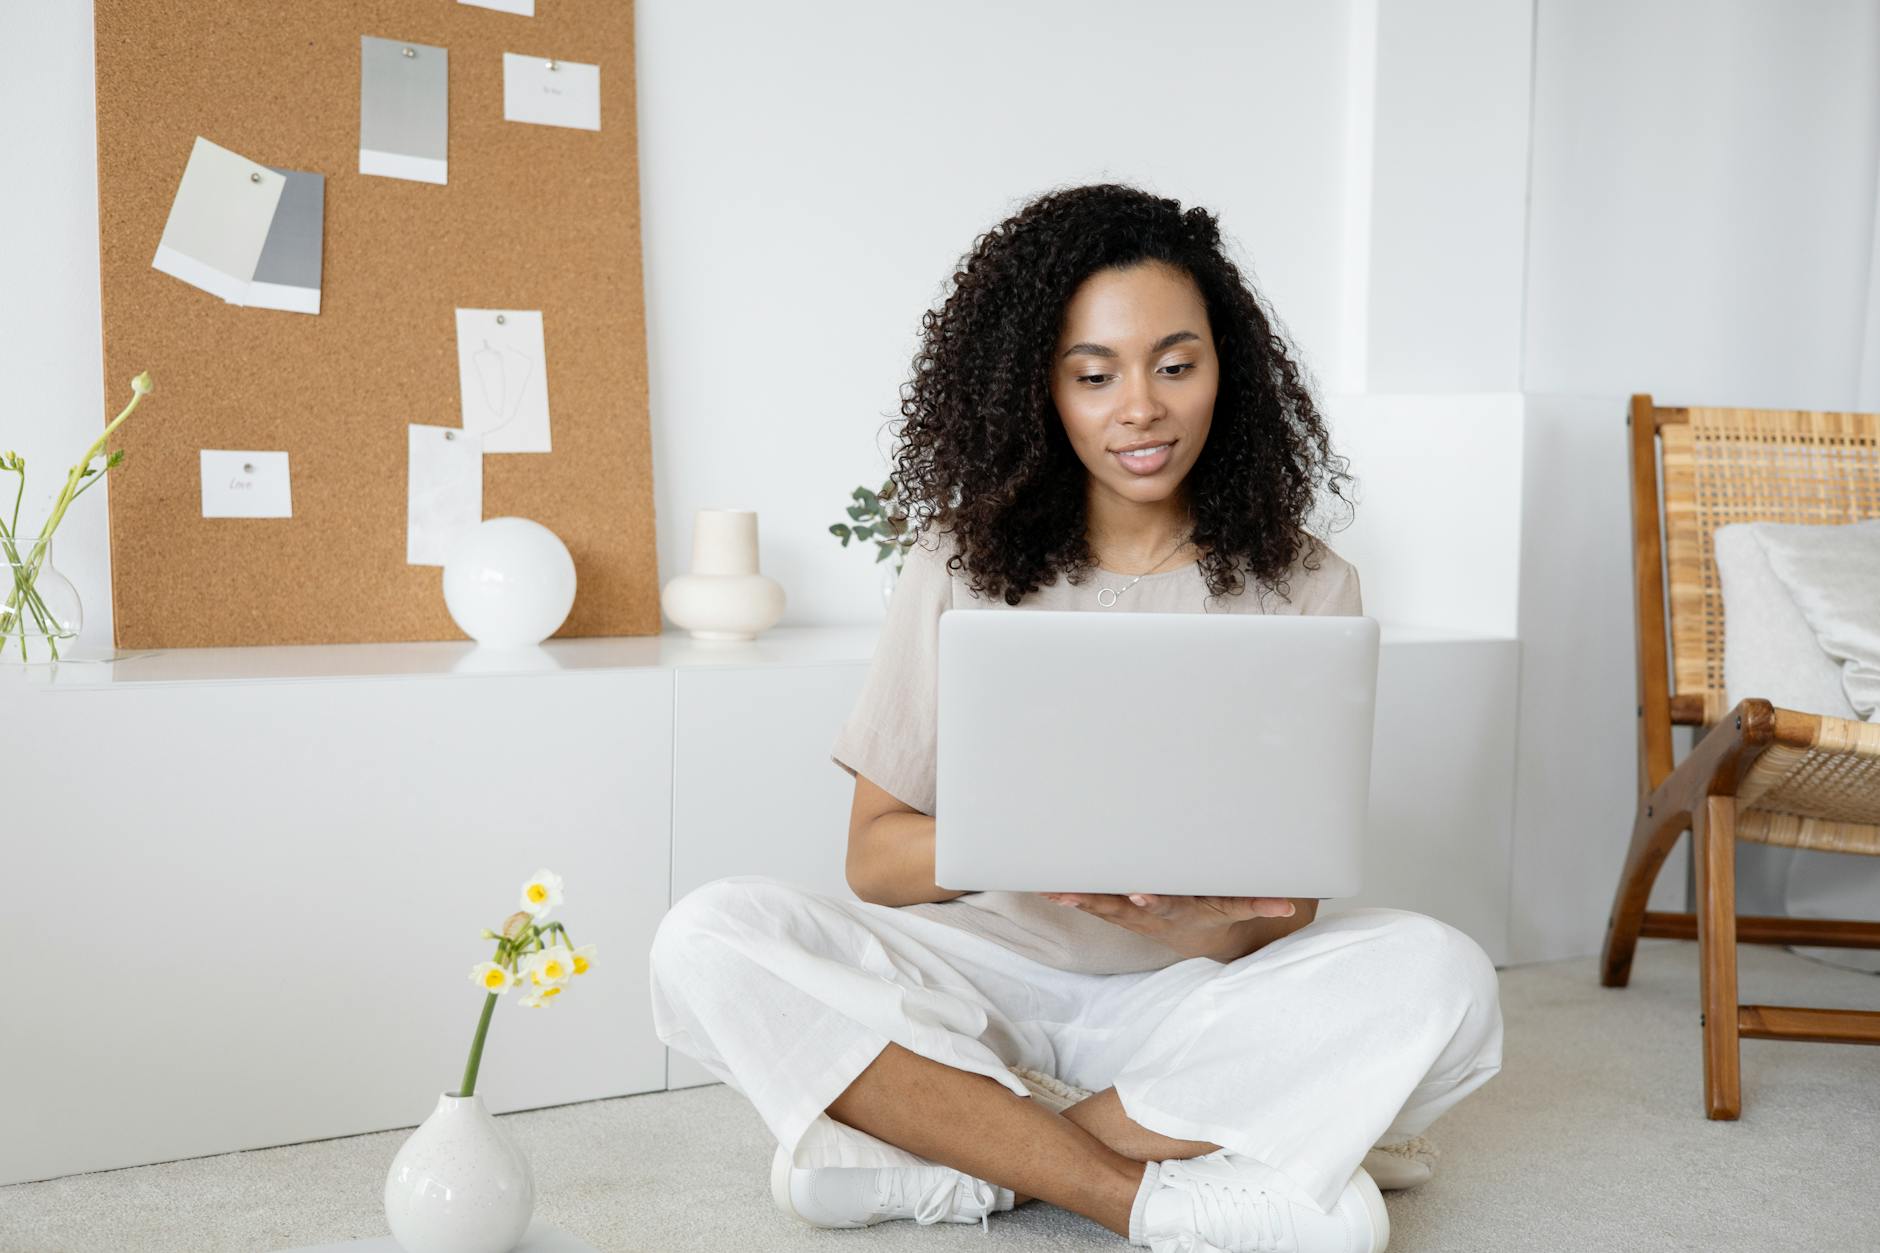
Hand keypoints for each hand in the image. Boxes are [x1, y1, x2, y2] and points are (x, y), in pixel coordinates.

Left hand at [1038, 892, 1298, 961]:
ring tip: (1049, 889)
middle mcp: (1150, 914)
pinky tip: (1045, 882)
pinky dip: (1071, 893)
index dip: (1152, 902)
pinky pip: (1092, 901)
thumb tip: (1288, 903)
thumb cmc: (1219, 910)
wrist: (1202, 935)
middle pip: (1119, 908)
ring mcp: (1132, 914)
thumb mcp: (1241, 907)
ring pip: (1100, 906)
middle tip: (1071, 894)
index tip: (1139, 895)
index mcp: (1179, 911)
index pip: (1165, 906)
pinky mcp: (1119, 908)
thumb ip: (1261, 902)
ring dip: (1074, 898)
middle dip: (1095, 901)